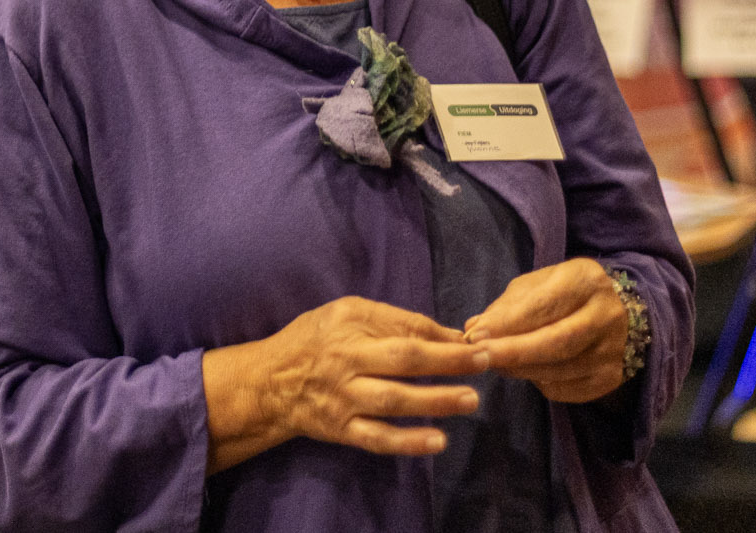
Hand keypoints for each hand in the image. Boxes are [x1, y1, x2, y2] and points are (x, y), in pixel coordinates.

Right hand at [204, 296, 488, 472]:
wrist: (269, 382)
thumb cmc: (313, 339)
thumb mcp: (345, 313)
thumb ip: (392, 320)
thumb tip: (445, 333)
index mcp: (351, 328)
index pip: (404, 329)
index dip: (442, 335)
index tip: (476, 341)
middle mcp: (348, 362)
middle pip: (404, 360)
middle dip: (449, 361)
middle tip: (485, 362)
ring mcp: (345, 399)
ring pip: (395, 401)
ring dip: (436, 400)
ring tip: (471, 400)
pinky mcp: (342, 430)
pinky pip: (378, 438)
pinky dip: (408, 442)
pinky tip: (438, 440)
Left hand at [464, 258, 628, 403]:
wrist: (625, 311)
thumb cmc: (571, 293)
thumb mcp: (542, 283)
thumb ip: (509, 304)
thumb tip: (474, 329)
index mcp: (586, 281)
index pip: (543, 306)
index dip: (506, 324)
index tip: (474, 335)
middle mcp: (606, 316)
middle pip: (554, 343)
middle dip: (511, 352)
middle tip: (478, 357)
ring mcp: (612, 351)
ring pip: (558, 370)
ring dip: (519, 370)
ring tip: (495, 363)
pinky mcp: (611, 378)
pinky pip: (565, 389)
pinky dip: (539, 383)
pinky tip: (528, 372)